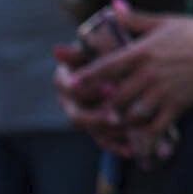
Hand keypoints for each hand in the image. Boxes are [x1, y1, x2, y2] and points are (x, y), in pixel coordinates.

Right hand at [53, 42, 136, 156]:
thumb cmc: (119, 49)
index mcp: (67, 77)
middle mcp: (70, 100)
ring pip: (90, 130)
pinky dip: (117, 145)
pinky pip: (104, 140)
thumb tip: (58, 50)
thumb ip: (92, 46)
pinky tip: (131, 149)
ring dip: (108, 132)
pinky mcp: (98, 128)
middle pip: (76, 115)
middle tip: (118, 116)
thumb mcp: (111, 45)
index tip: (109, 87)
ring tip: (127, 132)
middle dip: (96, 117)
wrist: (134, 63)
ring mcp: (84, 115)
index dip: (86, 89)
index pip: (67, 86)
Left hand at [77, 4, 192, 135]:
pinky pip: (156, 125)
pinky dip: (145, 133)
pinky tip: (139, 134)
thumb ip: (136, 19)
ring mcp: (164, 90)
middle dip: (105, 105)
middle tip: (95, 109)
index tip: (72, 83)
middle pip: (116, 95)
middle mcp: (150, 73)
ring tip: (117, 120)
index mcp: (144, 51)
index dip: (87, 76)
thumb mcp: (167, 21)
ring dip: (122, 119)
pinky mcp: (178, 104)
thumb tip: (113, 6)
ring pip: (132, 113)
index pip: (108, 66)